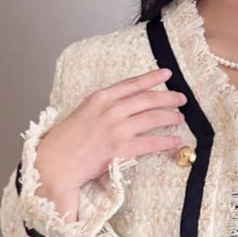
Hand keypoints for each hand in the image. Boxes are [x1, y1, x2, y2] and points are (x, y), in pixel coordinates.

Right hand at [35, 68, 188, 191]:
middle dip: (168, 98)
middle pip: (148, 99)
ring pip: (153, 118)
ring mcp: (116, 129)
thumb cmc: (68, 140)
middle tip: (181, 99)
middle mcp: (110, 110)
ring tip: (180, 118)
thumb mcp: (85, 112)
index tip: (167, 74)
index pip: (133, 84)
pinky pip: (151, 143)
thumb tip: (128, 103)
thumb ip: (105, 105)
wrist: (56, 162)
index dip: (152, 78)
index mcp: (100, 98)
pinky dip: (166, 141)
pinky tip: (176, 141)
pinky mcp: (121, 149)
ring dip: (170, 117)